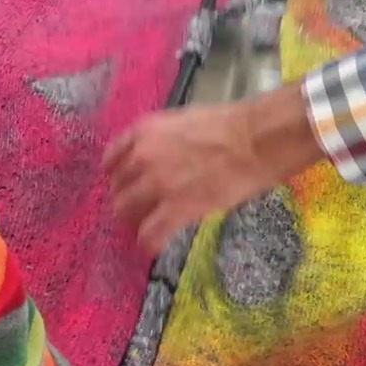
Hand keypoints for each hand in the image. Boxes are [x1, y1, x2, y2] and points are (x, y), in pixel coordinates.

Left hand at [104, 85, 324, 252]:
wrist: (254, 141)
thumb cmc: (230, 125)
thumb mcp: (183, 121)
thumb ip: (163, 139)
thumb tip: (162, 157)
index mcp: (144, 131)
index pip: (111, 159)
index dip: (118, 176)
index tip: (127, 184)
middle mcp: (142, 157)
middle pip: (117, 188)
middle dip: (127, 200)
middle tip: (141, 208)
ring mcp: (156, 184)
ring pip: (125, 212)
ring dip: (135, 221)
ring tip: (149, 226)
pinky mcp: (175, 209)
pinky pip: (149, 234)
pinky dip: (150, 242)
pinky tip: (156, 244)